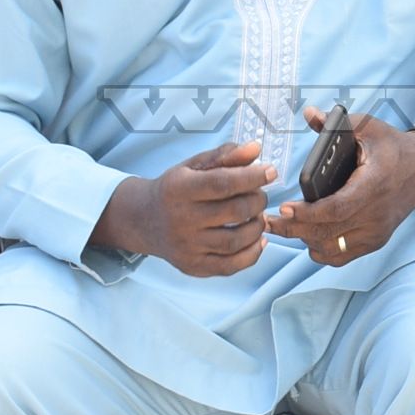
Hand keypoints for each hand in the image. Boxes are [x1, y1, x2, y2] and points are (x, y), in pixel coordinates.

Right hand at [92, 140, 277, 276]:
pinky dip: (252, 254)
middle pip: (234, 212)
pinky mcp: (192, 266)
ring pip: (235, 241)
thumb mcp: (194, 165)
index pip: (222, 183)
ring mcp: (186, 247)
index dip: (252, 177)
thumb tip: (256, 148)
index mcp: (179, 189)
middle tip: (260, 195)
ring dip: (257, 227)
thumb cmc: (175, 188)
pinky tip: (257, 239)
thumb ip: (226, 155)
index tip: (270, 172)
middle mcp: (181, 220)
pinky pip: (230, 266)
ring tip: (258, 216)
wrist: (144, 220)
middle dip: (257, 200)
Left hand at [266, 110, 414, 267]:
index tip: (283, 207)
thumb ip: (336, 123)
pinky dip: (321, 251)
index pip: (337, 208)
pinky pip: (343, 257)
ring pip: (332, 248)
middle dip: (294, 229)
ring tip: (285, 226)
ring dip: (305, 240)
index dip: (307, 213)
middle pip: (328, 232)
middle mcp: (377, 213)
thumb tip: (309, 113)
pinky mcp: (376, 241)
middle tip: (269, 221)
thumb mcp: (368, 127)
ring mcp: (377, 231)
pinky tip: (308, 238)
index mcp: (374, 183)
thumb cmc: (392, 146)